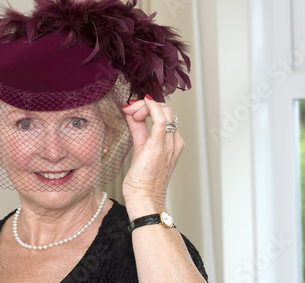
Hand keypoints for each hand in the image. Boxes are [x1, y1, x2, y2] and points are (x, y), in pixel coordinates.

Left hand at [121, 95, 183, 218]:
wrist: (144, 200)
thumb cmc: (142, 182)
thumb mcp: (140, 149)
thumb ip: (139, 130)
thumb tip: (132, 115)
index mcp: (173, 143)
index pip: (165, 115)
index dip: (148, 107)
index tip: (132, 111)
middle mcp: (174, 142)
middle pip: (166, 110)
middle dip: (146, 105)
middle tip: (130, 110)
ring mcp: (169, 144)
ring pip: (164, 110)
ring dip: (145, 105)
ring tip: (131, 112)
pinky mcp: (159, 146)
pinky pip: (160, 119)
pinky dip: (150, 107)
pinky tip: (138, 105)